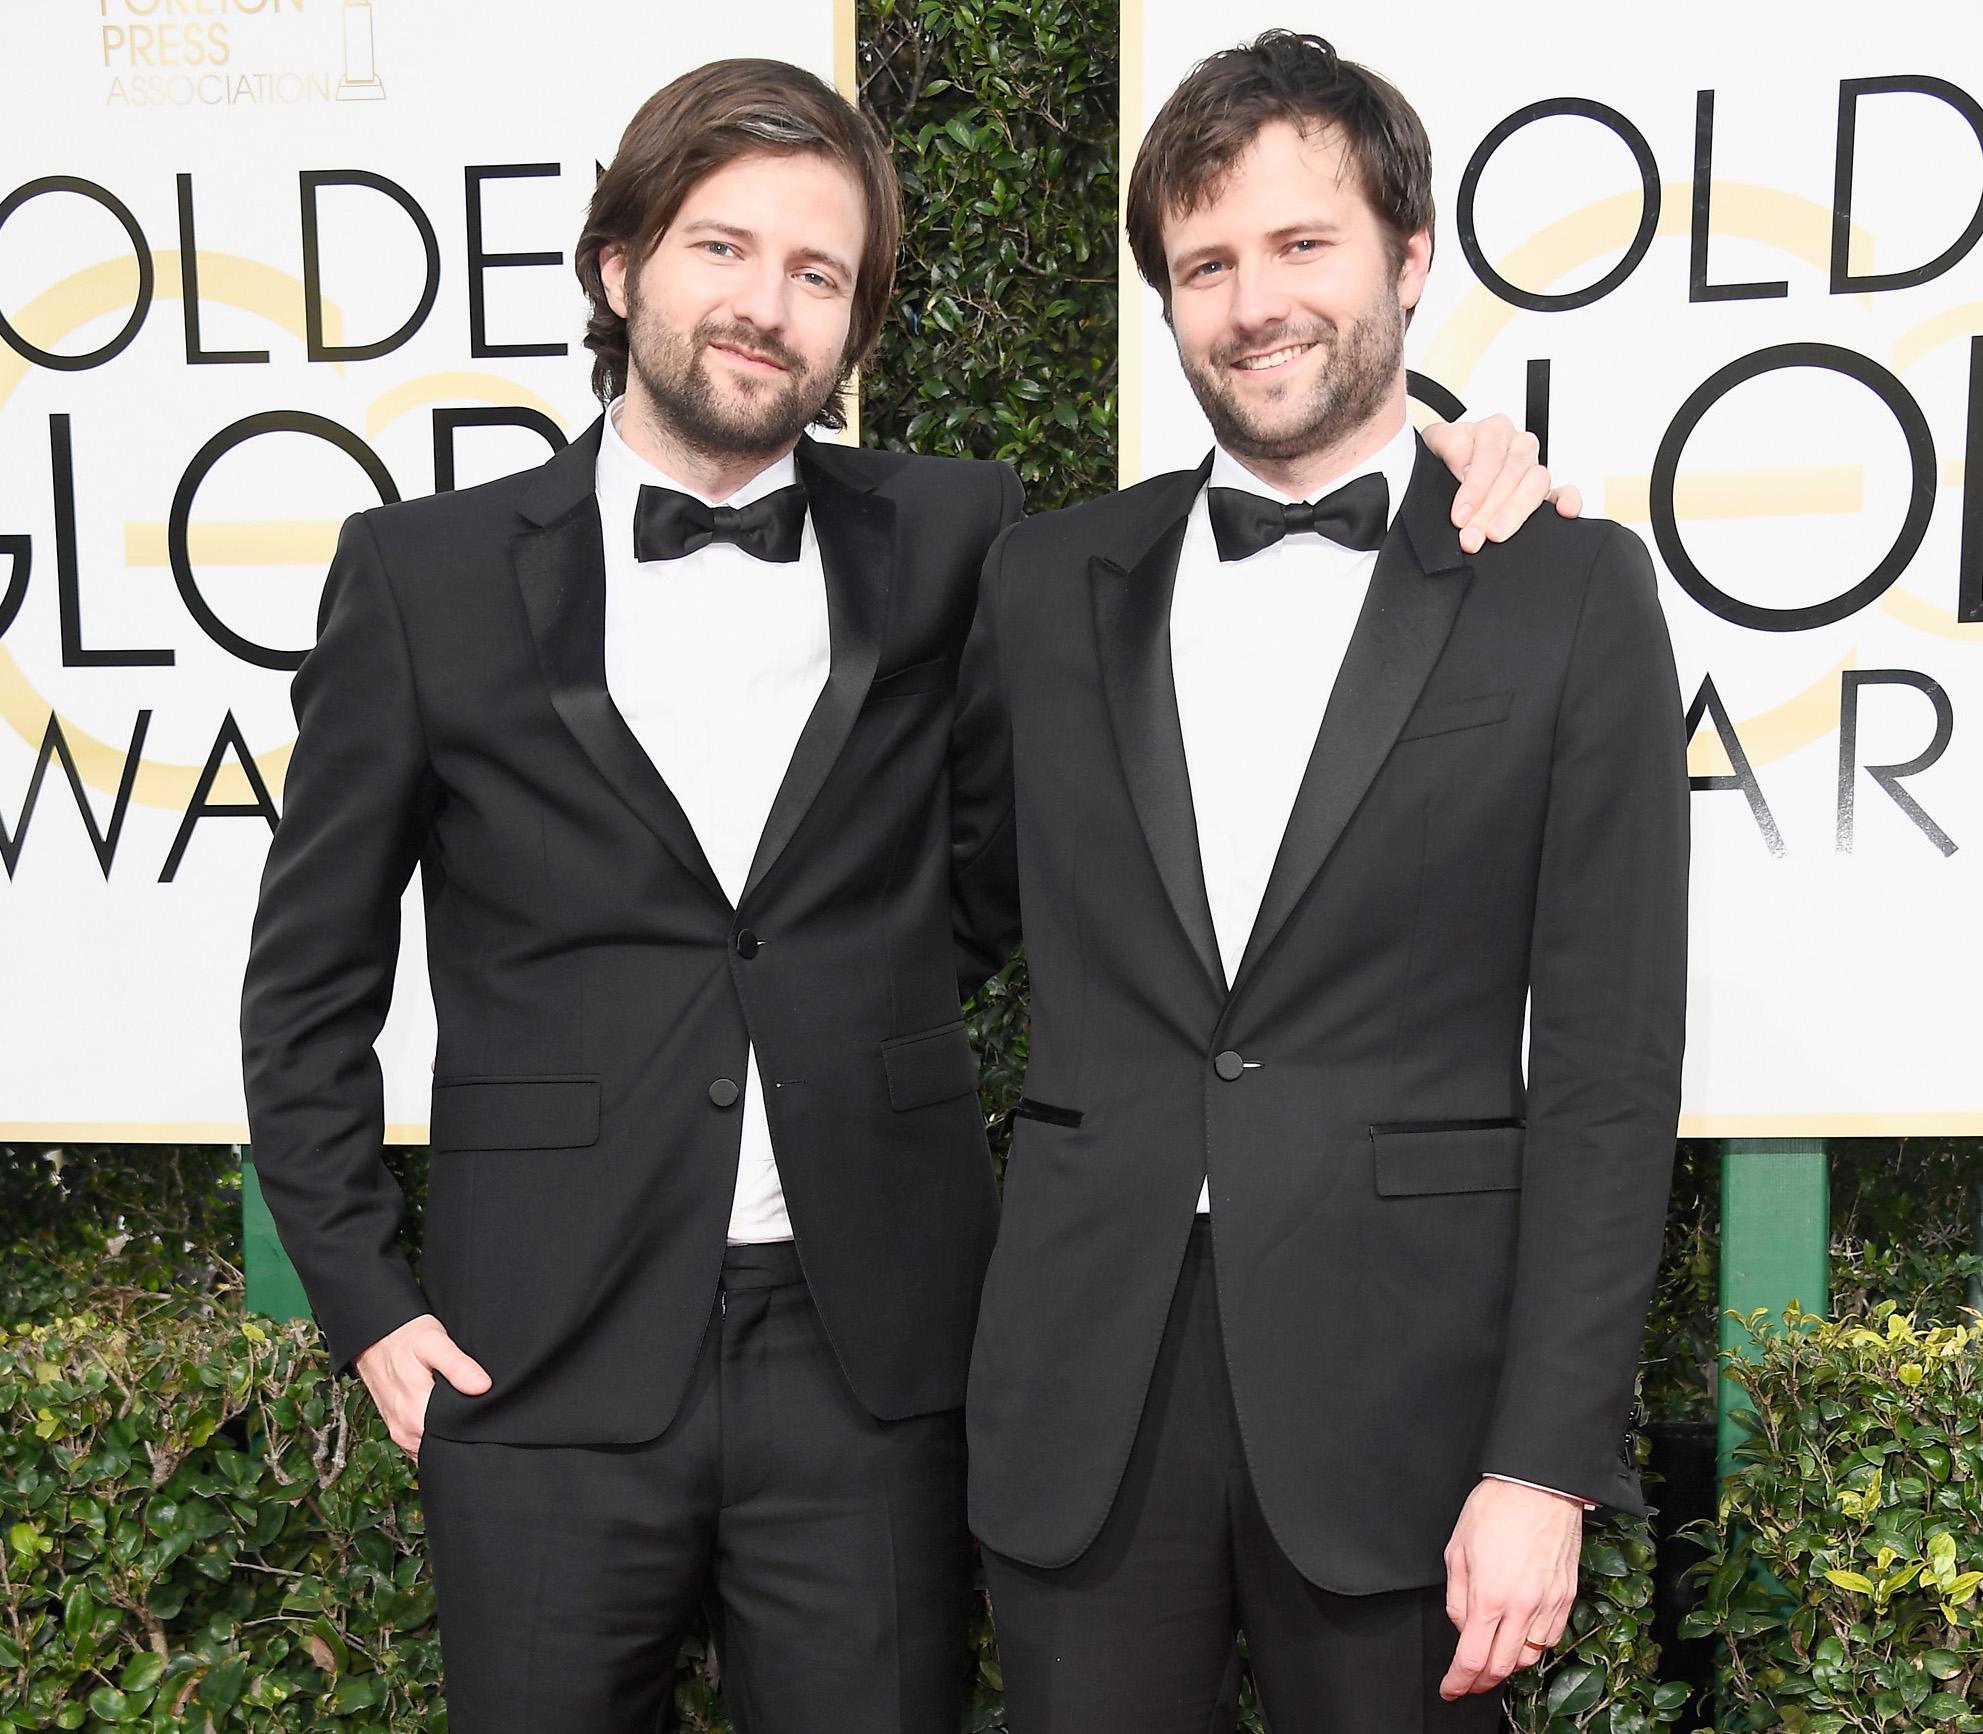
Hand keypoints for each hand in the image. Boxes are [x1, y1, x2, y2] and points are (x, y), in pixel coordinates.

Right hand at [353, 1312, 490, 1458]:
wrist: (376, 1337)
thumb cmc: (405, 1338)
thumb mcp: (435, 1343)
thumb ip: (458, 1367)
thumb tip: (482, 1386)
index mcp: (415, 1413)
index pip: (452, 1440)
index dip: (472, 1430)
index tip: (483, 1415)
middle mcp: (405, 1429)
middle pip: (443, 1444)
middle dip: (461, 1433)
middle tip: (475, 1409)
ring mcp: (399, 1431)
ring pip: (431, 1445)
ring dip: (446, 1433)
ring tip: (459, 1410)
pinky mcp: (397, 1427)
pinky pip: (420, 1441)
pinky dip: (433, 1432)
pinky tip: (443, 1414)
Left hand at [1421, 414, 1582, 553]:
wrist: (1442, 469)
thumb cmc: (1442, 457)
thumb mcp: (1435, 444)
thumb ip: (1448, 446)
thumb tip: (1464, 467)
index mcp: (1493, 430)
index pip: (1491, 454)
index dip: (1475, 486)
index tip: (1460, 515)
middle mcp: (1516, 445)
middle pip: (1513, 472)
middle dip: (1490, 509)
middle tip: (1472, 535)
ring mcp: (1532, 467)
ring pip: (1536, 482)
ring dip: (1515, 511)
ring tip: (1496, 534)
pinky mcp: (1544, 490)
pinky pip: (1564, 491)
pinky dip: (1568, 500)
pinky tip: (1564, 512)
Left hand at [1439, 1478, 1583, 1699]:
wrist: (1539, 1486)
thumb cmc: (1496, 1509)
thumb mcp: (1457, 1549)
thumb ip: (1457, 1596)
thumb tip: (1463, 1626)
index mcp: (1489, 1596)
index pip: (1472, 1658)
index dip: (1459, 1681)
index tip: (1451, 1689)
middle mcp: (1522, 1607)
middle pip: (1501, 1667)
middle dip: (1481, 1681)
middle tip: (1468, 1681)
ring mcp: (1548, 1604)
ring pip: (1529, 1657)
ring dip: (1508, 1665)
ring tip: (1493, 1660)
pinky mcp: (1567, 1597)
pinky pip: (1550, 1637)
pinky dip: (1533, 1646)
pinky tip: (1521, 1638)